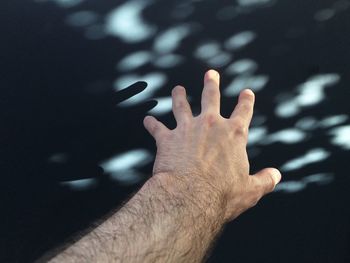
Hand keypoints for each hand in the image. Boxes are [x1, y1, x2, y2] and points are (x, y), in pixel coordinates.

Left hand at [143, 70, 280, 222]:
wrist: (190, 196)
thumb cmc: (222, 194)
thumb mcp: (250, 190)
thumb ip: (264, 181)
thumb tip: (275, 176)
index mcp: (233, 135)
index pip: (244, 112)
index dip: (246, 101)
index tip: (246, 92)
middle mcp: (210, 125)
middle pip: (211, 97)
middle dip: (212, 84)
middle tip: (211, 74)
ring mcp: (187, 129)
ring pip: (182, 106)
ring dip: (179, 96)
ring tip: (177, 89)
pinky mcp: (167, 139)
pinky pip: (157, 128)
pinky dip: (151, 124)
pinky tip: (148, 120)